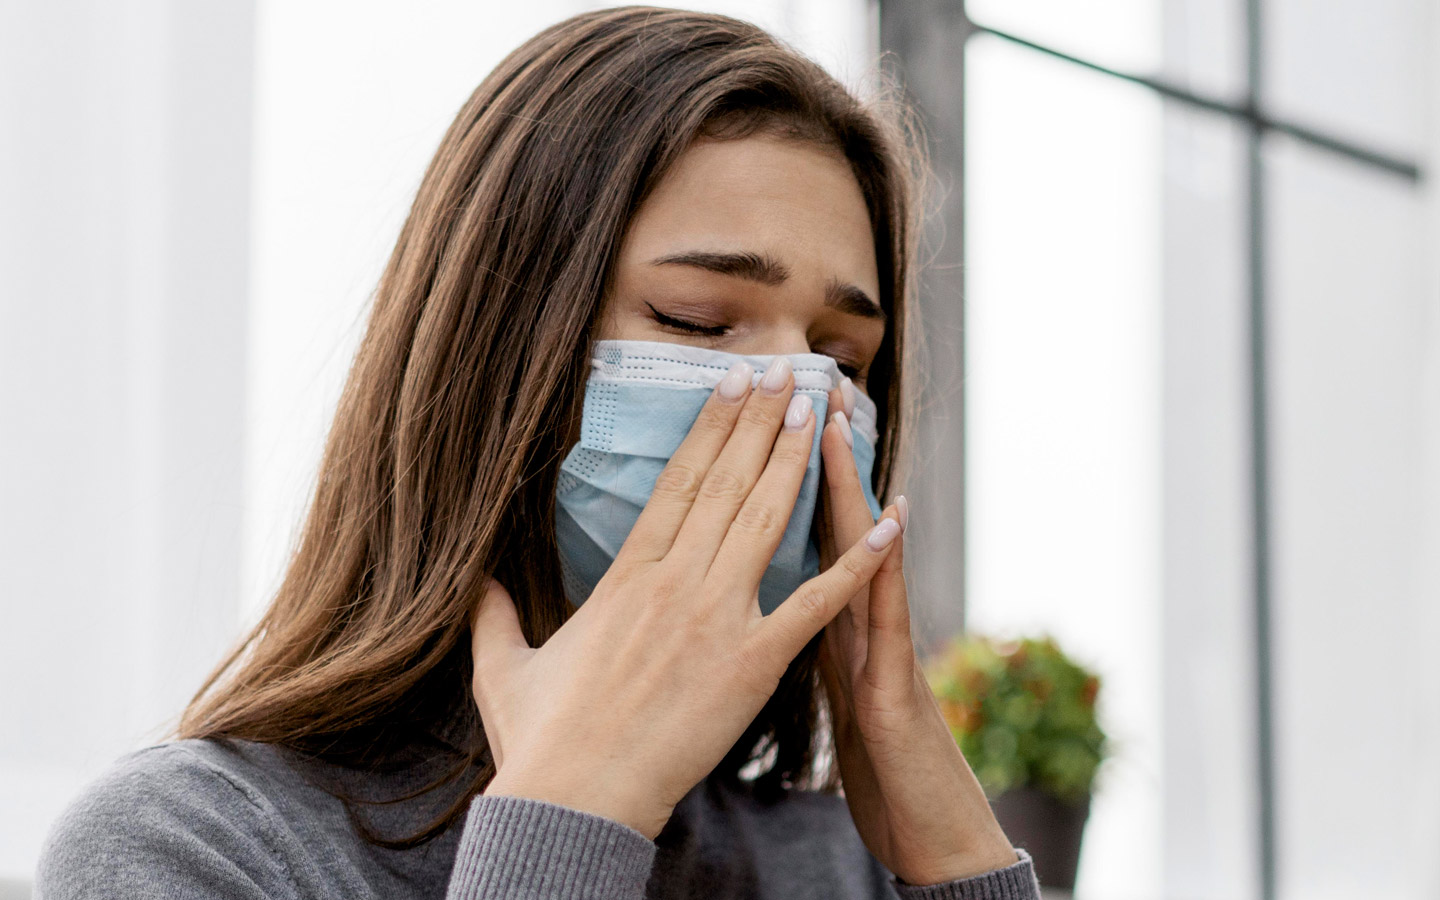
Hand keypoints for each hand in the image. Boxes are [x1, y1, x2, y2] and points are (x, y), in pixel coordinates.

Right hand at [469, 361, 904, 839]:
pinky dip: (854, 567)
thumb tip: (476, 584)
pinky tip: (886, 527)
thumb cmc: (538, 740)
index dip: (712, 426)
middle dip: (761, 422)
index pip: (679, 481)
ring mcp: (716, 619)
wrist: (574, 800)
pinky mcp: (752, 665)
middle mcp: (675, 582)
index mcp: (626, 575)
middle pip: (728, 483)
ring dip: (796, 462)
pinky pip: (813, 606)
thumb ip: (493, 615)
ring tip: (818, 410)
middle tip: (788, 372)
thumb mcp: (503, 666)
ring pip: (766, 522)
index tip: (734, 384)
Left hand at [815, 382, 1018, 884]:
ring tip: (834, 426)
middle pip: (830, 526)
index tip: (757, 417)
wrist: (929, 826)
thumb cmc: (881, 764)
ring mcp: (880, 646)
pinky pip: (890, 620)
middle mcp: (857, 622)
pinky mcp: (894, 684)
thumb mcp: (838, 694)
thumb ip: (809, 643)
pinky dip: (888, 569)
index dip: (774, 478)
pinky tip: (895, 521)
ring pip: (862, 553)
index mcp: (826, 624)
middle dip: (812, 456)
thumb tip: (768, 609)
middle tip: (803, 385)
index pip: (796, 538)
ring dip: (848, 488)